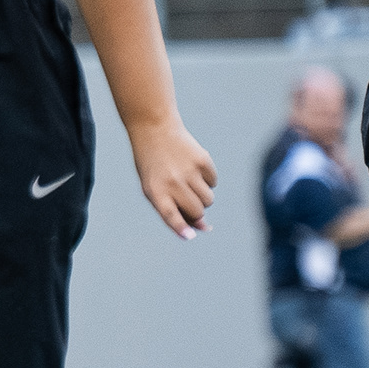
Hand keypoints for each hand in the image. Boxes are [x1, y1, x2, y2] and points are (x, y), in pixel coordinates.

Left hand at [131, 113, 217, 238]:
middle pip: (197, 211)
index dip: (181, 227)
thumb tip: (205, 227)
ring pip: (208, 200)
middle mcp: (172, 182)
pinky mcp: (203, 161)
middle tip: (187, 200)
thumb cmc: (154, 168)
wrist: (155, 131)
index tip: (190, 236)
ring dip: (202, 197)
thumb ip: (175, 209)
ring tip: (187, 182)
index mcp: (155, 191)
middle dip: (196, 212)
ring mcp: (189, 171)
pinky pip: (214, 182)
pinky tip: (192, 168)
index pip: (170, 215)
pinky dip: (207, 180)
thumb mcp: (154, 188)